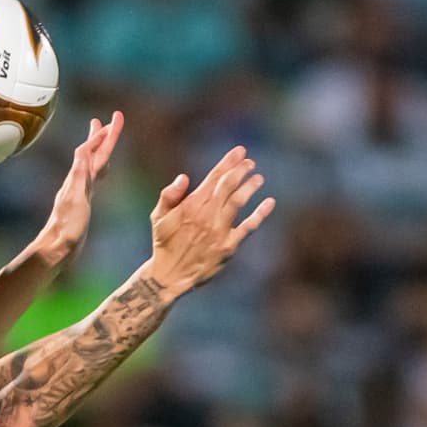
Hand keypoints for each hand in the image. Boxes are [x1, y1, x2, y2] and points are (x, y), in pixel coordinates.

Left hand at [36, 111, 123, 266]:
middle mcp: (78, 182)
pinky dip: (99, 169)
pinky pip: (94, 179)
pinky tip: (101, 170)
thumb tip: (82, 149)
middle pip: (94, 154)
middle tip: (112, 119)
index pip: (91, 151)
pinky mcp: (83, 203)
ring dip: (100, 149)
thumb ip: (78, 174)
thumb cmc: (66, 228)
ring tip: (105, 136)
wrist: (56, 248)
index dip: (102, 135)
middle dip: (103, 136)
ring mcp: (80, 192)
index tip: (113, 118)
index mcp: (78, 179)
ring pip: (94, 164)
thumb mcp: (75, 198)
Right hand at [145, 145, 274, 294]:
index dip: (228, 163)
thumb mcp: (158, 218)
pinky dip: (260, 213)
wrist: (169, 275)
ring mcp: (219, 231)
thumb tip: (183, 177)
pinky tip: (269, 202)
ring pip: (238, 201)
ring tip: (258, 177)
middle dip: (240, 170)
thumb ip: (169, 196)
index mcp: (190, 206)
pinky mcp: (228, 246)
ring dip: (250, 187)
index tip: (240, 151)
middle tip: (250, 162)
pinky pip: (248, 227)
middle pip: (228, 186)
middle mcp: (206, 216)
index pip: (213, 178)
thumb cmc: (163, 244)